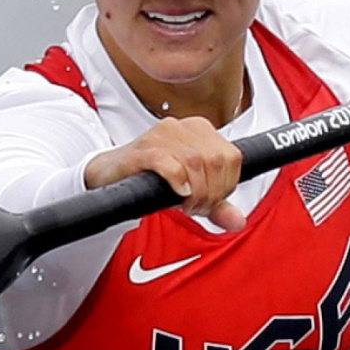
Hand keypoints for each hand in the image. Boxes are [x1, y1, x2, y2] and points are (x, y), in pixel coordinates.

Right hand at [84, 116, 245, 230]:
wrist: (110, 174)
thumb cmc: (152, 178)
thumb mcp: (192, 193)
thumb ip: (217, 206)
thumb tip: (239, 222)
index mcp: (201, 131)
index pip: (233, 158)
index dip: (227, 186)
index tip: (211, 201)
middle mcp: (183, 127)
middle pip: (216, 161)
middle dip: (211, 192)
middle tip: (195, 207)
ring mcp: (162, 135)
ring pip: (196, 163)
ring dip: (195, 192)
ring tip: (184, 204)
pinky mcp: (143, 149)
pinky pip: (169, 163)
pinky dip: (177, 181)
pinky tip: (177, 193)